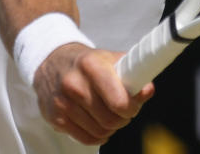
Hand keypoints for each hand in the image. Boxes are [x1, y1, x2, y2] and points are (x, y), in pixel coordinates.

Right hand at [33, 43, 155, 145]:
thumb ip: (132, 73)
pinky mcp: (55, 118)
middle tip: (124, 111)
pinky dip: (98, 136)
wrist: (52, 63)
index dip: (132, 107)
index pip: (118, 100)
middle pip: (110, 119)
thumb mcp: (109, 59)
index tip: (133, 105)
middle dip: (123, 118)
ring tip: (110, 115)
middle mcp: (74, 84)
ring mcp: (62, 103)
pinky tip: (99, 125)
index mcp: (91, 65)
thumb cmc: (87, 63)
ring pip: (99, 131)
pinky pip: (86, 139)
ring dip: (111, 127)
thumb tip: (147, 90)